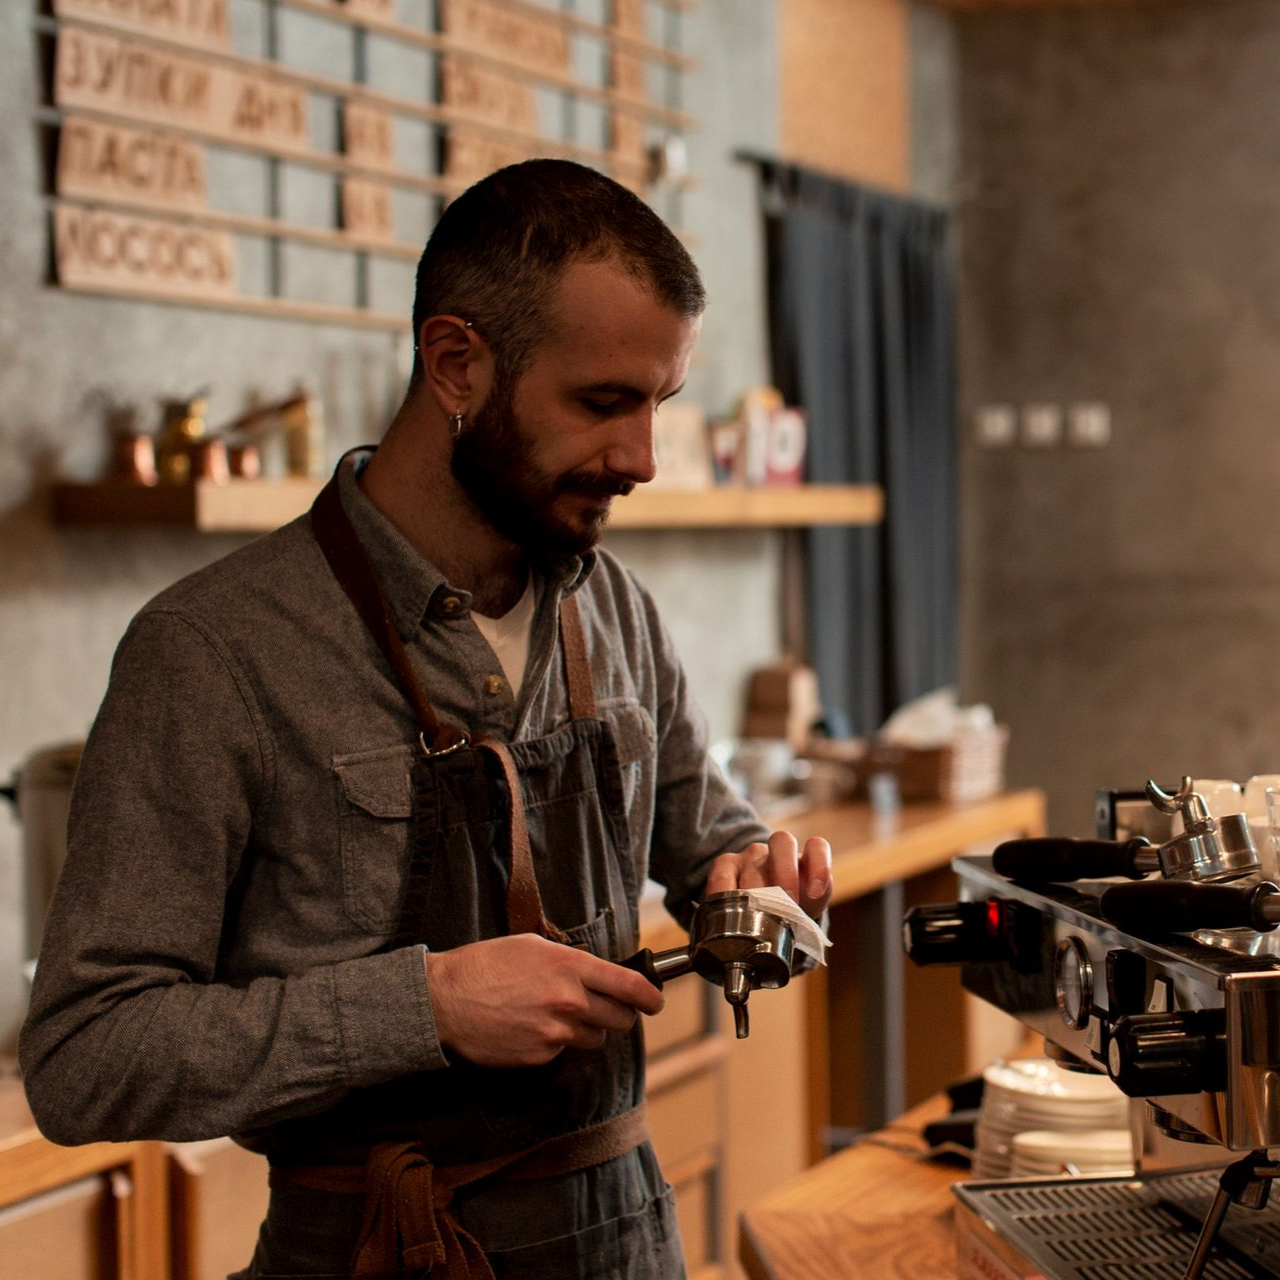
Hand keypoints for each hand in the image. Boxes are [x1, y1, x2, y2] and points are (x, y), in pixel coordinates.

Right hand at [425, 934, 664, 1066]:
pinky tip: (530, 1027)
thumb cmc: (486, 965)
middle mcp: (570, 1001)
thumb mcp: (534, 946)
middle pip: (620, 1018)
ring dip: (585, 1030)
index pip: (630, 986)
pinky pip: (563, 1052)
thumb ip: (572, 962)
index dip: (650, 996)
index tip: (655, 1001)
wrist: (446, 999)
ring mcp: (556, 1033)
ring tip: (555, 1014)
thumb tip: (599, 975)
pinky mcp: (540, 1057)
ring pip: (594, 1039)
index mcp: (571, 967)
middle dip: (619, 1014)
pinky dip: (555, 1043)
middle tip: (607, 1008)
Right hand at [704, 831, 832, 919]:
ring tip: (756, 915)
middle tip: (786, 903)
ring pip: (753, 863)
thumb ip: (812, 911)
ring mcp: (751, 855)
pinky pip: (723, 874)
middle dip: (785, 874)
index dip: (819, 865)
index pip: (817, 847)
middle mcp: (778, 849)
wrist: (763, 902)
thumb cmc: (790, 907)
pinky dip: (724, 892)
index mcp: (805, 860)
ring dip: (756, 891)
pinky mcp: (726, 864)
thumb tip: (811, 936)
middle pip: (783, 845)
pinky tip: (726, 908)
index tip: (815, 892)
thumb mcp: (807, 909)